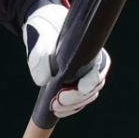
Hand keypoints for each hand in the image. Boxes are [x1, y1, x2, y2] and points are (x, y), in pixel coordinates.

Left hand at [22, 2, 110, 117]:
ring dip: (72, 105)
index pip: (99, 67)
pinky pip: (77, 99)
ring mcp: (83, 75)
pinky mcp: (73, 84)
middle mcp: (91, 64)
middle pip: (93, 87)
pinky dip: (69, 107)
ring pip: (86, 96)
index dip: (92, 80)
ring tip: (55, 108)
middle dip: (77, 97)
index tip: (82, 88)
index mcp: (89, 49)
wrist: (42, 27)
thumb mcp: (40, 38)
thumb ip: (40, 57)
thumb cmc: (45, 29)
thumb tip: (45, 81)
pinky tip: (58, 110)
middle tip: (58, 102)